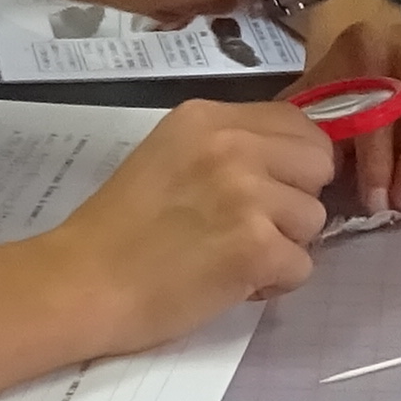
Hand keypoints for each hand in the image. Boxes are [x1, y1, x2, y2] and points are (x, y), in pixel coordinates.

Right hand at [48, 96, 335, 350]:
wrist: (82, 283)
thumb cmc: (119, 230)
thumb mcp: (170, 156)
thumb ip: (227, 148)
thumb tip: (288, 164)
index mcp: (208, 117)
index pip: (298, 124)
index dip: (292, 164)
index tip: (265, 190)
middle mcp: (233, 145)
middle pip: (318, 165)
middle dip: (294, 200)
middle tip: (250, 226)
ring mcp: (247, 194)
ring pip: (314, 218)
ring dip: (284, 245)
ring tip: (232, 256)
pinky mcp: (257, 246)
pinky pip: (303, 265)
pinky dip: (274, 282)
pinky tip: (232, 281)